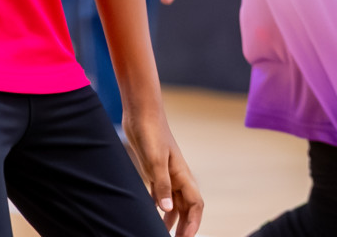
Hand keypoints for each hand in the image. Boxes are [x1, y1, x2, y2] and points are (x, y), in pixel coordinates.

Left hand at [124, 108, 203, 236]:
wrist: (141, 112)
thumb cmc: (151, 132)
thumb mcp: (155, 160)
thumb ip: (161, 185)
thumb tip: (167, 210)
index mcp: (182, 175)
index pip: (195, 205)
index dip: (193, 224)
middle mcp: (177, 177)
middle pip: (186, 208)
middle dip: (184, 226)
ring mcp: (166, 173)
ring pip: (174, 202)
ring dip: (172, 219)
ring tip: (164, 233)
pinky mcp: (154, 170)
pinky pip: (161, 194)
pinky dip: (160, 206)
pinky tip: (153, 214)